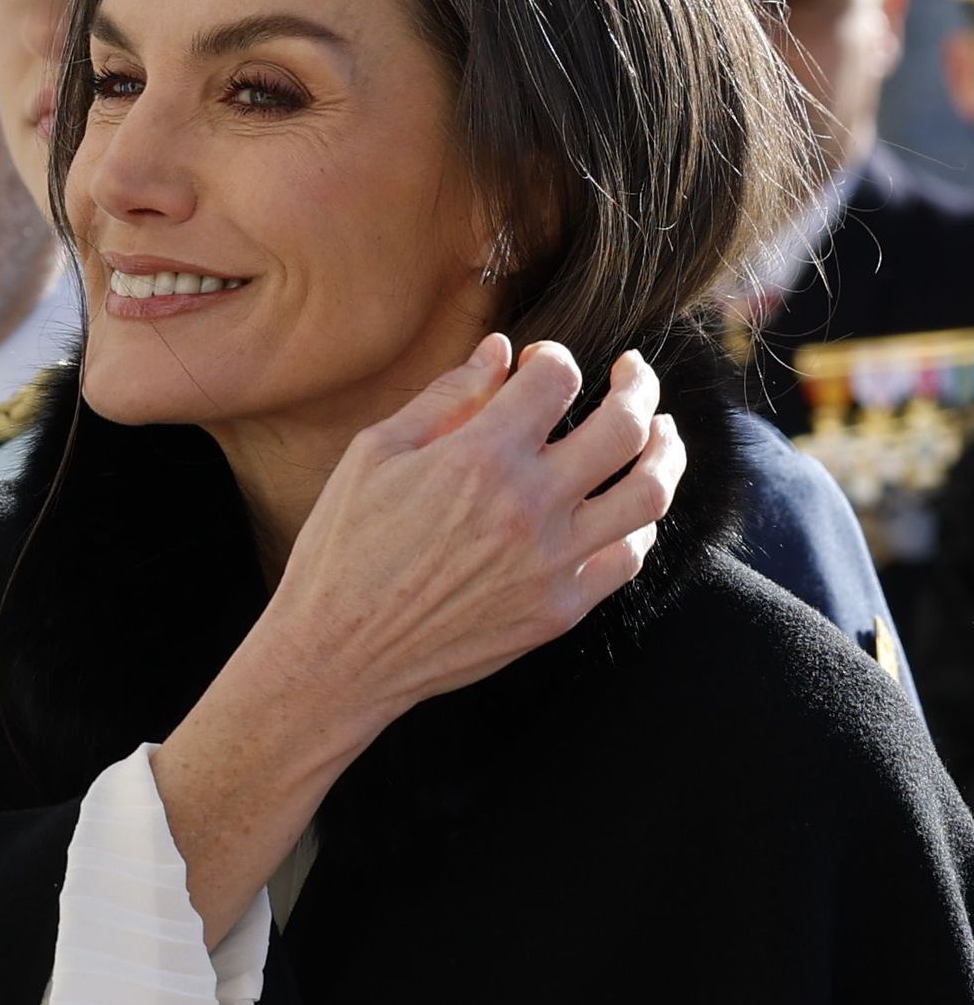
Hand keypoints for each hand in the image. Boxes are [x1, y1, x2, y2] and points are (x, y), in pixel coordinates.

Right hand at [152, 337, 682, 946]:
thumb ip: (445, 397)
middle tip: (632, 374)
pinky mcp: (558, 611)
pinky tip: (627, 505)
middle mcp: (527, 506)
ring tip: (660, 432)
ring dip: (665, 451)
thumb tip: (501, 350)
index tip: (542, 362)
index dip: (555, 356)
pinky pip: (627, 559)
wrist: (339, 654)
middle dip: (638, 385)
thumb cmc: (343, 548)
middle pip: (626, 425)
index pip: (559, 377)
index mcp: (478, 456)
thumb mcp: (375, 454)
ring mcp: (550, 563)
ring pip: (649, 493)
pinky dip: (638, 524)